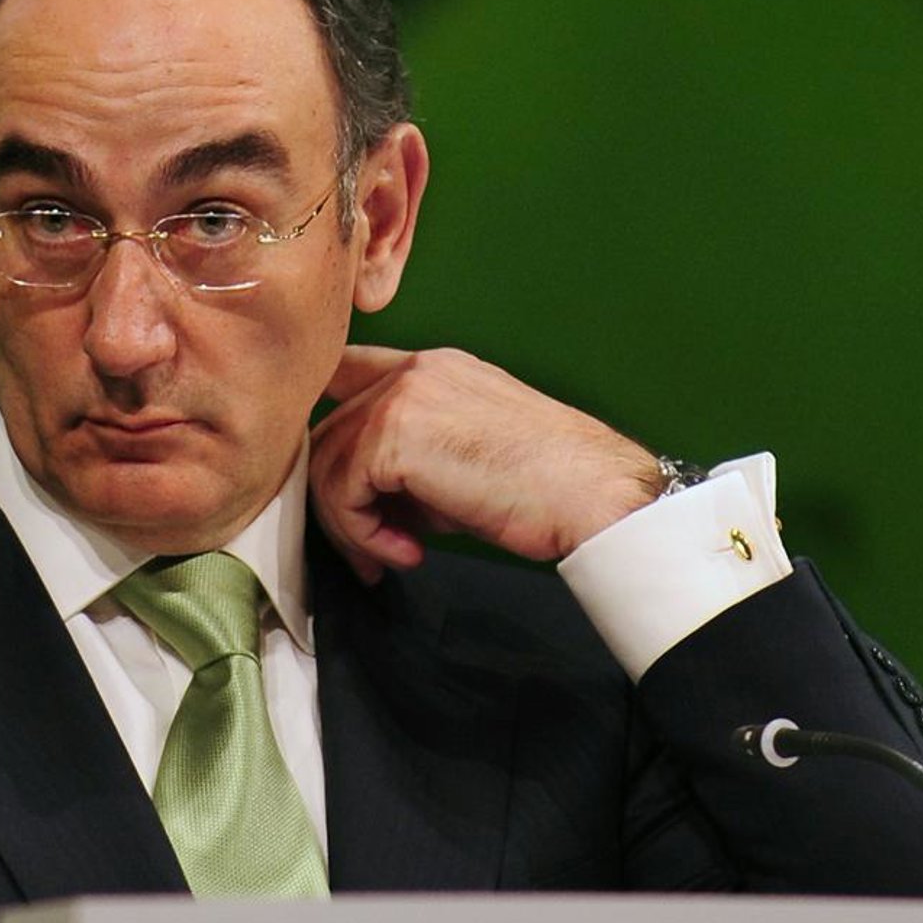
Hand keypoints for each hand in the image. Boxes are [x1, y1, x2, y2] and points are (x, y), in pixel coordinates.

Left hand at [309, 344, 661, 584]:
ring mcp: (402, 396)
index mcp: (436, 368)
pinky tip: (408, 552)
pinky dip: (364, 533)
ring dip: (351, 523)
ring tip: (391, 555)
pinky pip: (342, 491)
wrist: (594, 495)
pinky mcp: (394, 434)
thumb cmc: (548, 487)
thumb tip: (366, 502)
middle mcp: (414, 370)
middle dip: (339, 495)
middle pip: (329, 428)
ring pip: (327, 461)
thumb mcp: (465, 460)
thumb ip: (409, 464)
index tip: (341, 483)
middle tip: (371, 546)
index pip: (346, 372)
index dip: (329, 423)